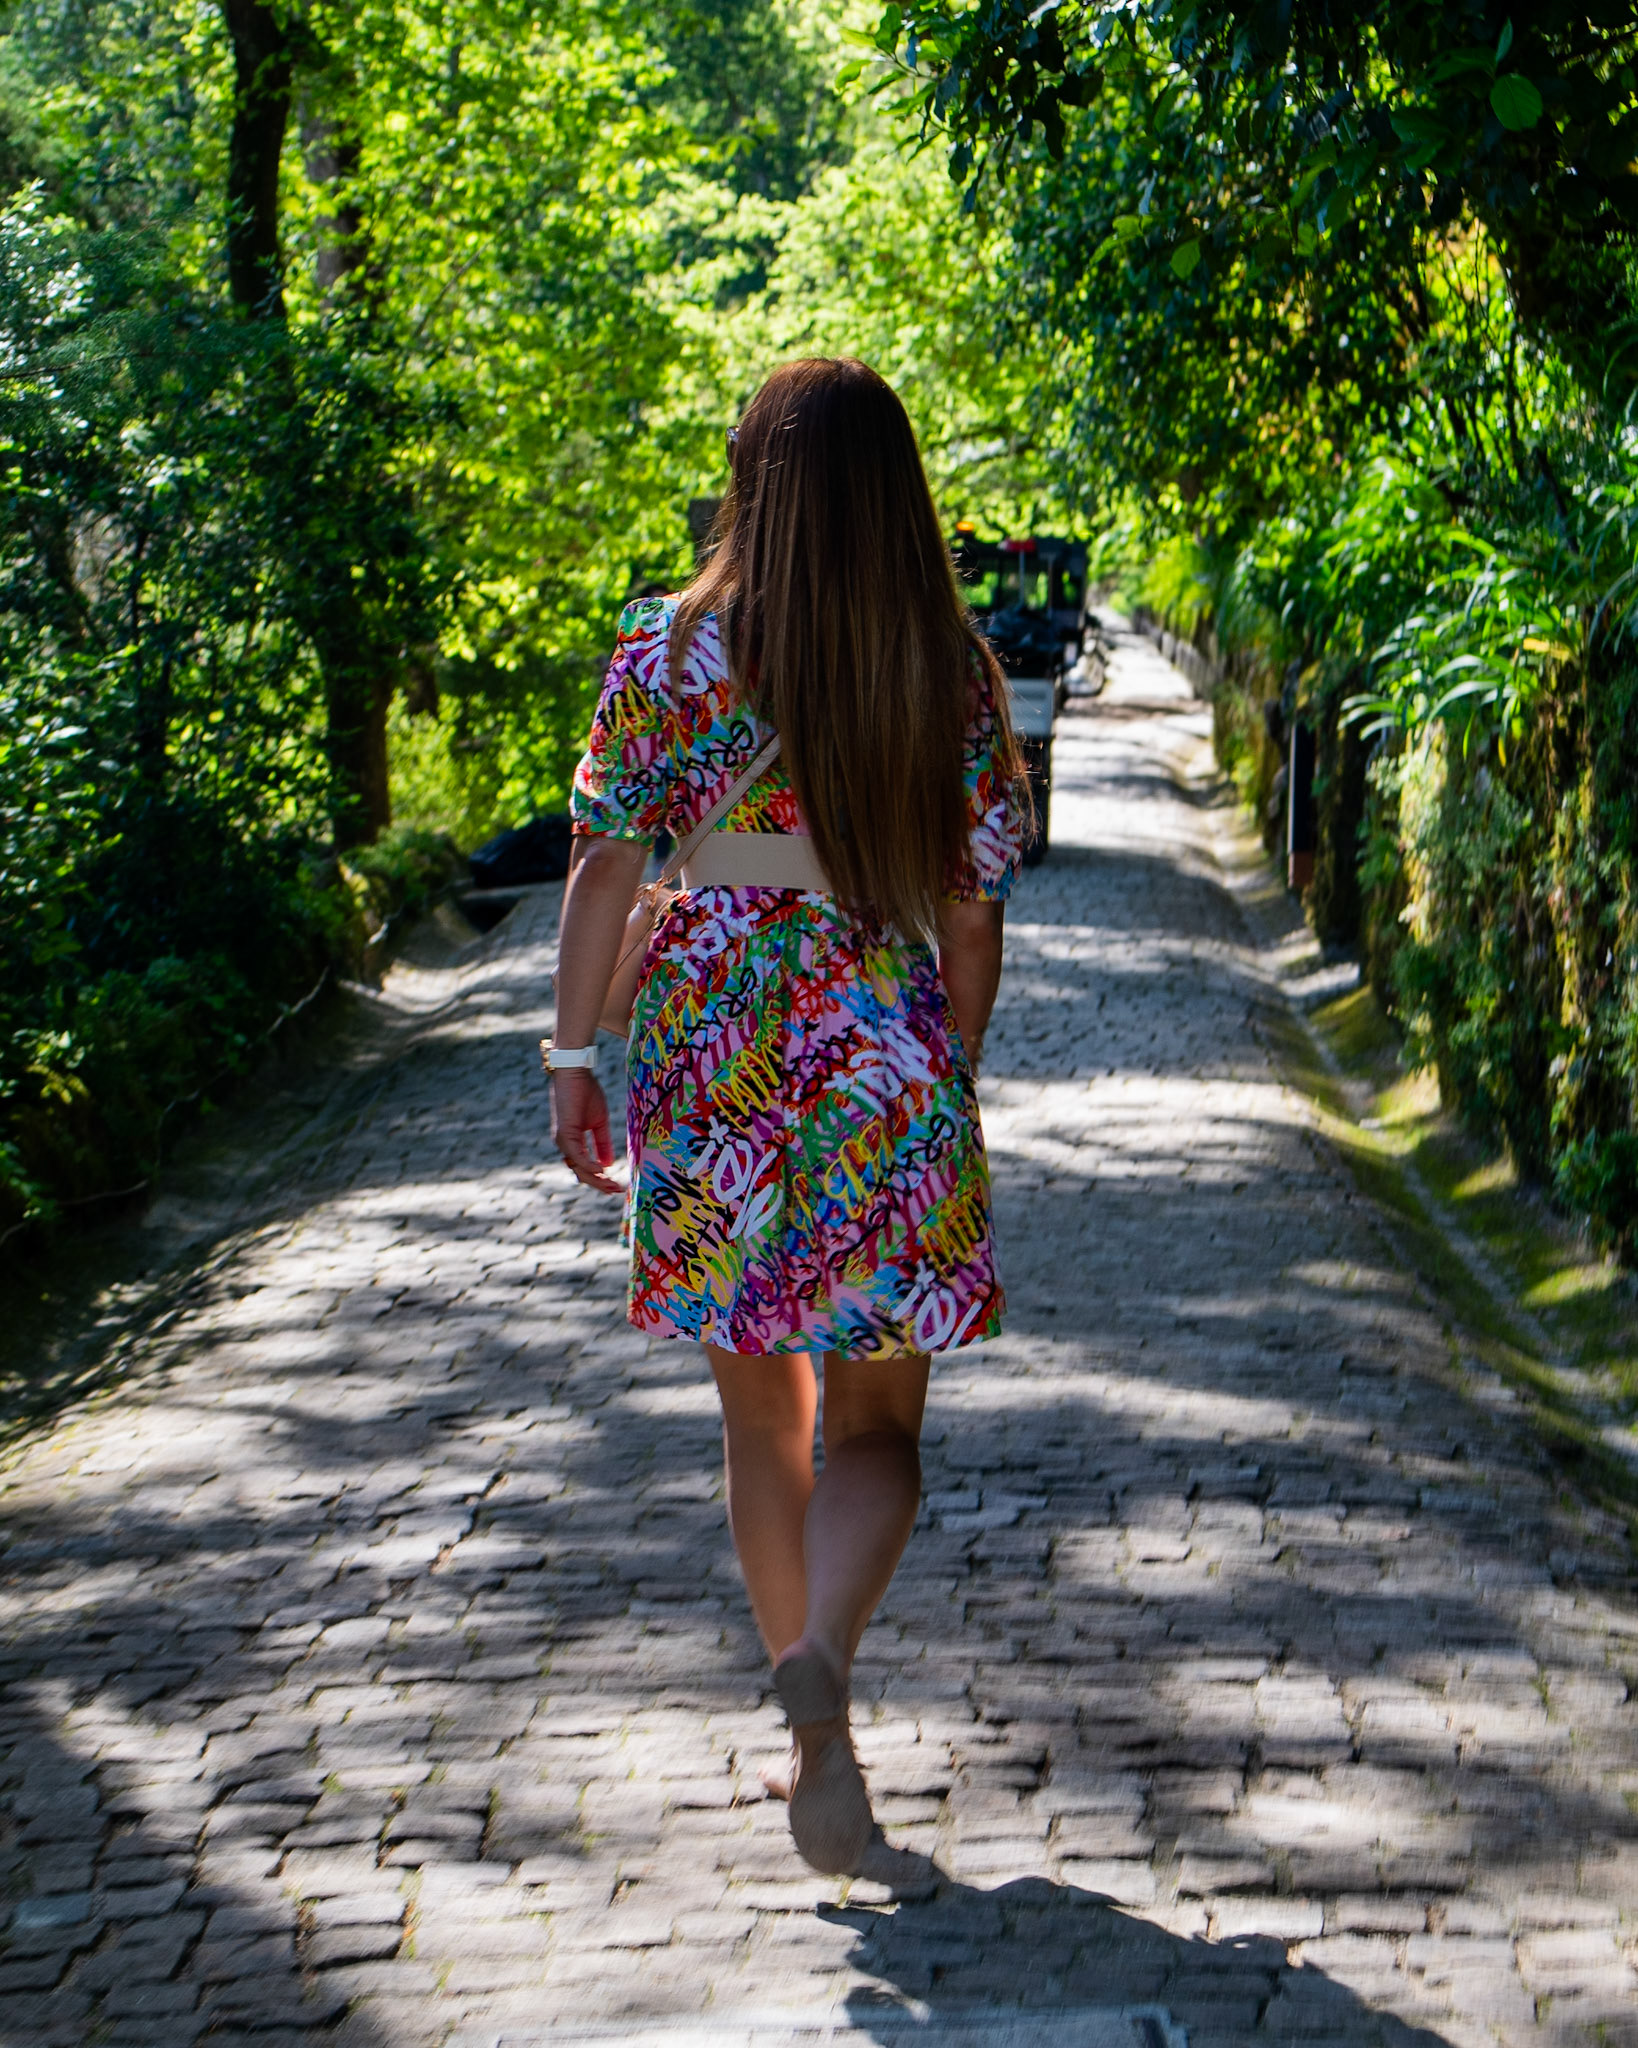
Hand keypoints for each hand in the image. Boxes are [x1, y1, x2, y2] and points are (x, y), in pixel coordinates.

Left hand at [551, 1070, 621, 1193]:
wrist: (574, 1073)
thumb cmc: (585, 1092)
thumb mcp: (599, 1122)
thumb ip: (602, 1143)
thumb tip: (608, 1165)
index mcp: (572, 1143)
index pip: (585, 1168)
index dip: (600, 1179)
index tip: (617, 1186)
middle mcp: (565, 1146)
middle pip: (581, 1174)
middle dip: (600, 1185)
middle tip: (617, 1191)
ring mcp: (563, 1142)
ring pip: (579, 1169)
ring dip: (596, 1179)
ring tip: (612, 1185)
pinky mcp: (564, 1134)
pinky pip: (577, 1156)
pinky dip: (590, 1165)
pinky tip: (602, 1170)